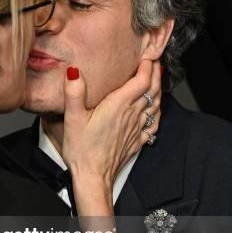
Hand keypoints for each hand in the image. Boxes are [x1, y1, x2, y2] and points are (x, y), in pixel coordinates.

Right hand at [62, 59, 160, 195]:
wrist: (93, 177)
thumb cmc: (82, 151)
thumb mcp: (73, 118)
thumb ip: (74, 93)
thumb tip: (74, 71)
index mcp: (118, 106)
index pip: (141, 80)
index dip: (147, 65)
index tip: (147, 55)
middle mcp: (131, 115)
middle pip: (152, 89)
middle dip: (155, 73)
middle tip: (154, 61)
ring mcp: (136, 129)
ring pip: (155, 104)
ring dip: (158, 89)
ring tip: (157, 79)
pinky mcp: (136, 141)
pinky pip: (154, 122)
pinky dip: (158, 110)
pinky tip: (156, 109)